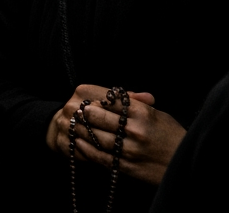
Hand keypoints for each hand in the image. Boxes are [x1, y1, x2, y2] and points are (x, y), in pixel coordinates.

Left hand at [45, 85, 185, 183]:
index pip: (110, 101)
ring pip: (95, 136)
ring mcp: (130, 149)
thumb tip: (118, 95)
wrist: (188, 165)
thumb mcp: (160, 115)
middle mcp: (135, 130)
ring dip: (81, 129)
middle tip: (76, 111)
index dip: (97, 100)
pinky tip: (78, 142)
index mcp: (143, 114)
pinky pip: (99, 156)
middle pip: (98, 117)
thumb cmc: (174, 137)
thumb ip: (138, 105)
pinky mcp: (127, 166)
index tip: (90, 101)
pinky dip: (86, 148)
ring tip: (73, 124)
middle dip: (85, 113)